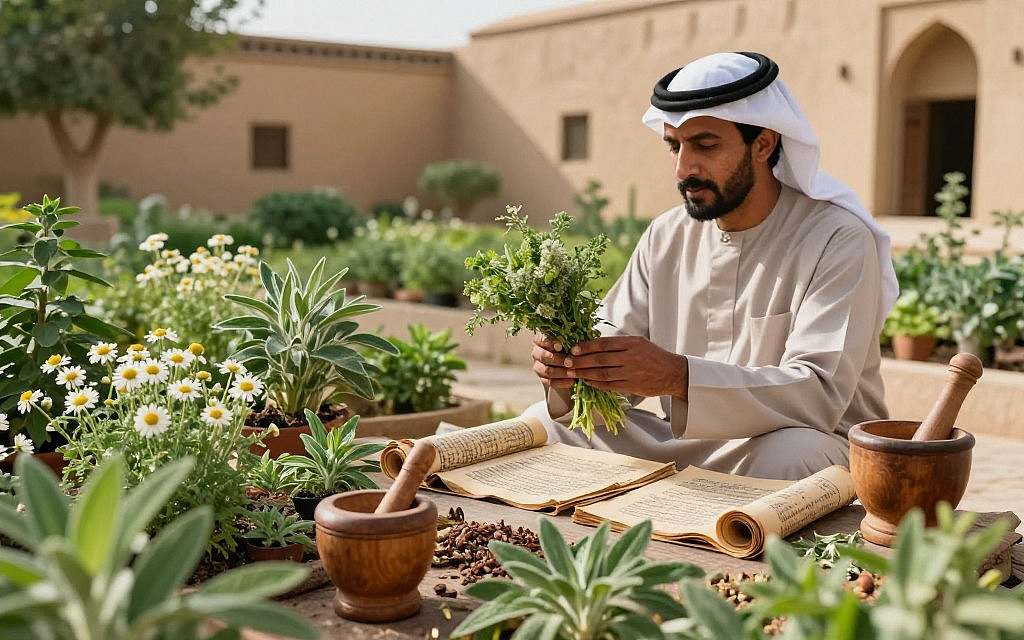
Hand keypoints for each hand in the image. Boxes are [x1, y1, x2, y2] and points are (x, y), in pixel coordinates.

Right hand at [531, 334, 573, 388]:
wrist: (572, 365)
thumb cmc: (572, 349)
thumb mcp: (571, 343)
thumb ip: (568, 342)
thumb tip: (573, 344)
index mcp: (541, 340)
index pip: (540, 339)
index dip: (549, 342)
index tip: (560, 346)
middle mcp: (537, 352)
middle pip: (543, 356)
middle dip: (558, 359)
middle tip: (570, 362)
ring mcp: (538, 366)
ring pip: (547, 370)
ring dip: (561, 372)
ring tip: (573, 373)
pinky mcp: (543, 379)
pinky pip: (550, 382)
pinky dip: (562, 382)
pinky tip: (571, 381)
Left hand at [563, 335, 687, 398]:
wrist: (672, 373)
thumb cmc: (653, 356)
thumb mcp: (638, 343)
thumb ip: (619, 344)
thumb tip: (594, 344)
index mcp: (631, 343)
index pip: (603, 344)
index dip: (586, 347)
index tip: (573, 349)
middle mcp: (630, 357)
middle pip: (599, 359)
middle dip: (580, 361)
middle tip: (567, 363)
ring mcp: (631, 372)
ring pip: (602, 373)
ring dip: (585, 374)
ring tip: (573, 374)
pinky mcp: (631, 386)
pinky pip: (609, 385)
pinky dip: (596, 384)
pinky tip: (587, 382)